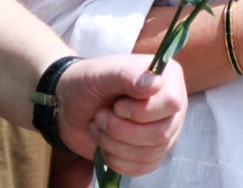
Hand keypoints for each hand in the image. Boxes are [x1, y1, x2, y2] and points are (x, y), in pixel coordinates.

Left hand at [54, 55, 187, 175]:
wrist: (71, 107)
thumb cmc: (88, 83)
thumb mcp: (102, 73)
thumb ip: (127, 75)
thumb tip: (155, 84)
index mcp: (167, 78)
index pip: (171, 103)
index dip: (141, 111)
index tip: (116, 106)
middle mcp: (171, 106)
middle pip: (161, 133)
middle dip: (121, 130)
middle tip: (100, 117)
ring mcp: (164, 131)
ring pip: (150, 154)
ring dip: (115, 145)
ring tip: (100, 127)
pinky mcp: (151, 153)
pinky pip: (142, 168)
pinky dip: (116, 160)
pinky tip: (105, 144)